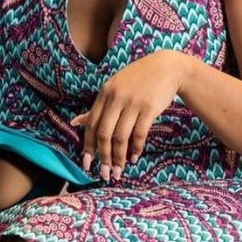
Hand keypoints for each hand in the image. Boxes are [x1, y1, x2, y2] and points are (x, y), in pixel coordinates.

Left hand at [71, 49, 190, 181]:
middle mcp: (116, 97)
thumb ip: (97, 107)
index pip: (92, 124)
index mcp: (105, 93)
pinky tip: (134, 157)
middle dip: (103, 157)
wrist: (167, 67)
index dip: (89, 146)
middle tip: (105, 174)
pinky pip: (139, 133)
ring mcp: (133, 102)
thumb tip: (74, 122)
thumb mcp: (114, 87)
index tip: (87, 164)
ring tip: (119, 170)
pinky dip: (136, 148)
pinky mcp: (149, 108)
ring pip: (121, 136)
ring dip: (119, 157)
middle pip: (104, 133)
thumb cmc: (138, 79)